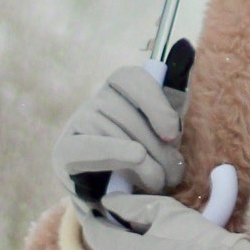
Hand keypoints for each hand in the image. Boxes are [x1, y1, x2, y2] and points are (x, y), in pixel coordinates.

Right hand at [52, 62, 186, 200]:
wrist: (111, 203)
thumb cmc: (143, 164)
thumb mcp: (162, 134)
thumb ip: (171, 99)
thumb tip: (185, 46)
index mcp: (117, 91)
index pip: (130, 78)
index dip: (154, 102)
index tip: (172, 134)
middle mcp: (93, 103)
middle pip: (128, 114)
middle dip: (158, 148)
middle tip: (173, 174)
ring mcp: (76, 126)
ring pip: (116, 133)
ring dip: (145, 163)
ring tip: (158, 183)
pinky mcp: (63, 153)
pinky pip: (88, 147)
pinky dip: (115, 152)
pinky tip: (136, 158)